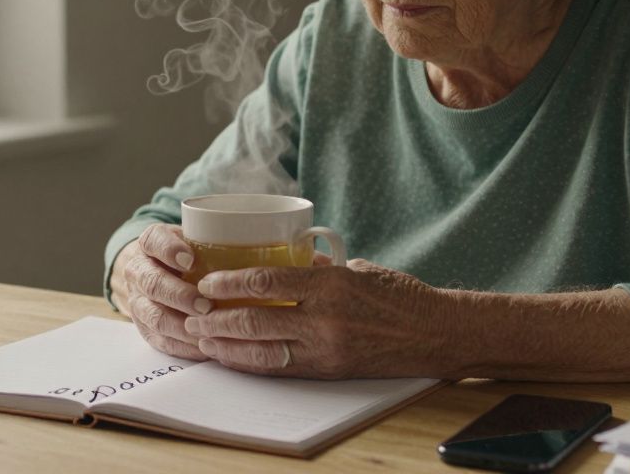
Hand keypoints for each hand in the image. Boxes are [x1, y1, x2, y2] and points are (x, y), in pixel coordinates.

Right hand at [110, 223, 211, 360]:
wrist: (158, 274)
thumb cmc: (188, 255)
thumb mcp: (195, 240)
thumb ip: (211, 242)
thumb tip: (251, 248)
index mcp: (150, 243)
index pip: (154, 241)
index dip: (170, 251)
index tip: (190, 260)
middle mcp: (138, 272)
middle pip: (153, 284)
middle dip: (180, 296)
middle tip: (206, 305)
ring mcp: (138, 302)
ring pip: (155, 317)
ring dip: (182, 326)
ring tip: (207, 329)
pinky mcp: (145, 329)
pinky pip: (162, 341)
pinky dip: (184, 346)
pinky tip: (204, 346)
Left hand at [183, 258, 442, 378]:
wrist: (436, 334)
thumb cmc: (400, 296)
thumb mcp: (358, 270)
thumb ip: (320, 268)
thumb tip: (287, 260)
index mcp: (330, 285)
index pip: (268, 281)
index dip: (231, 282)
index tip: (208, 281)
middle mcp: (325, 319)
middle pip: (256, 319)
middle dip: (218, 318)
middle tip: (193, 312)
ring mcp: (326, 348)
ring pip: (262, 350)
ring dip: (227, 346)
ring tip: (202, 339)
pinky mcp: (329, 370)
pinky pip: (280, 368)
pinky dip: (251, 363)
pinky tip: (232, 358)